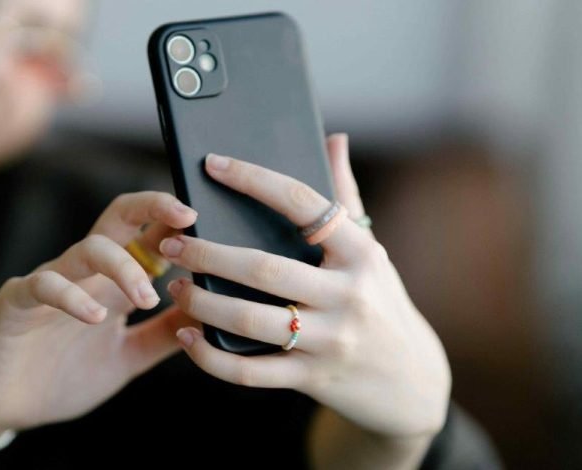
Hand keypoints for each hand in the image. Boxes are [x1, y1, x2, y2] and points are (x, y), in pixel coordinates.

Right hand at [0, 192, 197, 432]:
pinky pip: (45, 286)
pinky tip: (95, 317)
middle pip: (119, 219)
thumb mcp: (128, 356)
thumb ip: (163, 335)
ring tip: (146, 297)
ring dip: (123, 266)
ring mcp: (51, 282)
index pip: (149, 238)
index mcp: (113, 283)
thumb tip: (209, 314)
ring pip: (88, 249)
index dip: (178, 227)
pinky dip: (73, 297)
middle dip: (152, 208)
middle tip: (186, 217)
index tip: (209, 226)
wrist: (5, 407)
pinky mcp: (18, 302)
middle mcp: (86, 274)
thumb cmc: (64, 376)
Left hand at [161, 135, 450, 438]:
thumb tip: (334, 138)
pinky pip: (251, 371)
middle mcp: (348, 294)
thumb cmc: (381, 302)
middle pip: (264, 268)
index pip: (303, 203)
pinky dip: (211, 356)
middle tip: (171, 243)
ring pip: (251, 321)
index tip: (213, 164)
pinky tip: (187, 337)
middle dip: (209, 253)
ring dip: (203, 303)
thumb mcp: (371, 251)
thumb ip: (346, 196)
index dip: (254, 180)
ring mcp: (331, 340)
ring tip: (175, 286)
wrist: (411, 381)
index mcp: (360, 252)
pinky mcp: (313, 378)